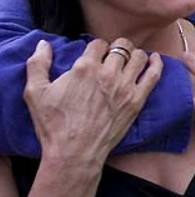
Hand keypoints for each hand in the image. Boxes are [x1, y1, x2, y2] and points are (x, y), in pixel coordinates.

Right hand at [24, 38, 161, 164]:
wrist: (74, 152)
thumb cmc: (54, 124)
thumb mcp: (35, 92)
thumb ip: (37, 64)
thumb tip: (43, 44)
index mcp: (85, 68)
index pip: (98, 44)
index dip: (97, 47)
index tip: (95, 55)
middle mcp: (107, 73)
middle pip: (121, 47)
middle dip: (117, 47)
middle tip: (114, 55)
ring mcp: (125, 87)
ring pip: (138, 57)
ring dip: (135, 54)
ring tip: (131, 58)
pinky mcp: (137, 100)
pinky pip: (153, 75)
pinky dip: (156, 64)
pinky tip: (155, 59)